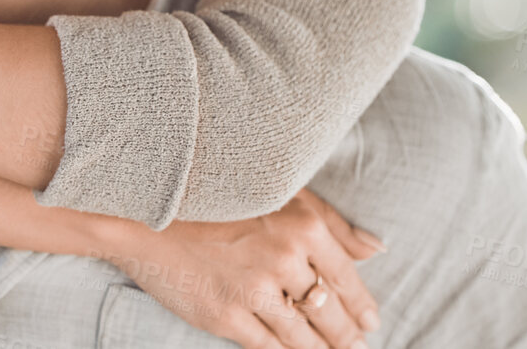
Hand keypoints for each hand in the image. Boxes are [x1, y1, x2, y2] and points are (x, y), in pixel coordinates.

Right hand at [103, 188, 384, 348]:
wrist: (151, 214)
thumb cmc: (220, 197)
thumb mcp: (283, 194)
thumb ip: (332, 223)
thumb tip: (376, 249)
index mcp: (304, 226)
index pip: (347, 278)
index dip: (362, 306)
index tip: (370, 322)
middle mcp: (285, 259)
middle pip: (330, 313)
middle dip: (347, 336)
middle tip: (355, 345)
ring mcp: (255, 292)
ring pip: (303, 337)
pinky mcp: (228, 317)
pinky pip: (269, 348)